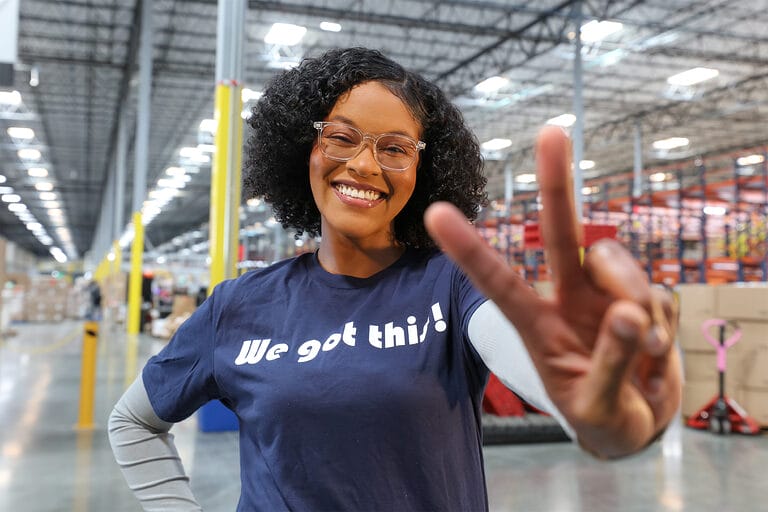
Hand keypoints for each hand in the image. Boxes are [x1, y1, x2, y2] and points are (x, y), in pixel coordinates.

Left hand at [424, 126, 680, 458]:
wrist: (638, 424)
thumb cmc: (600, 414)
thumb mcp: (596, 407)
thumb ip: (610, 365)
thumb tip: (630, 315)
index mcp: (537, 325)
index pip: (498, 282)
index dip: (469, 250)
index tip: (436, 213)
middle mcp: (570, 299)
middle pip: (565, 234)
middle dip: (559, 184)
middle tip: (551, 132)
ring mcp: (608, 295)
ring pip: (623, 270)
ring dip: (636, 307)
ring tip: (641, 352)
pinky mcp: (648, 298)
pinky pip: (661, 296)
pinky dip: (664, 327)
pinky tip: (654, 353)